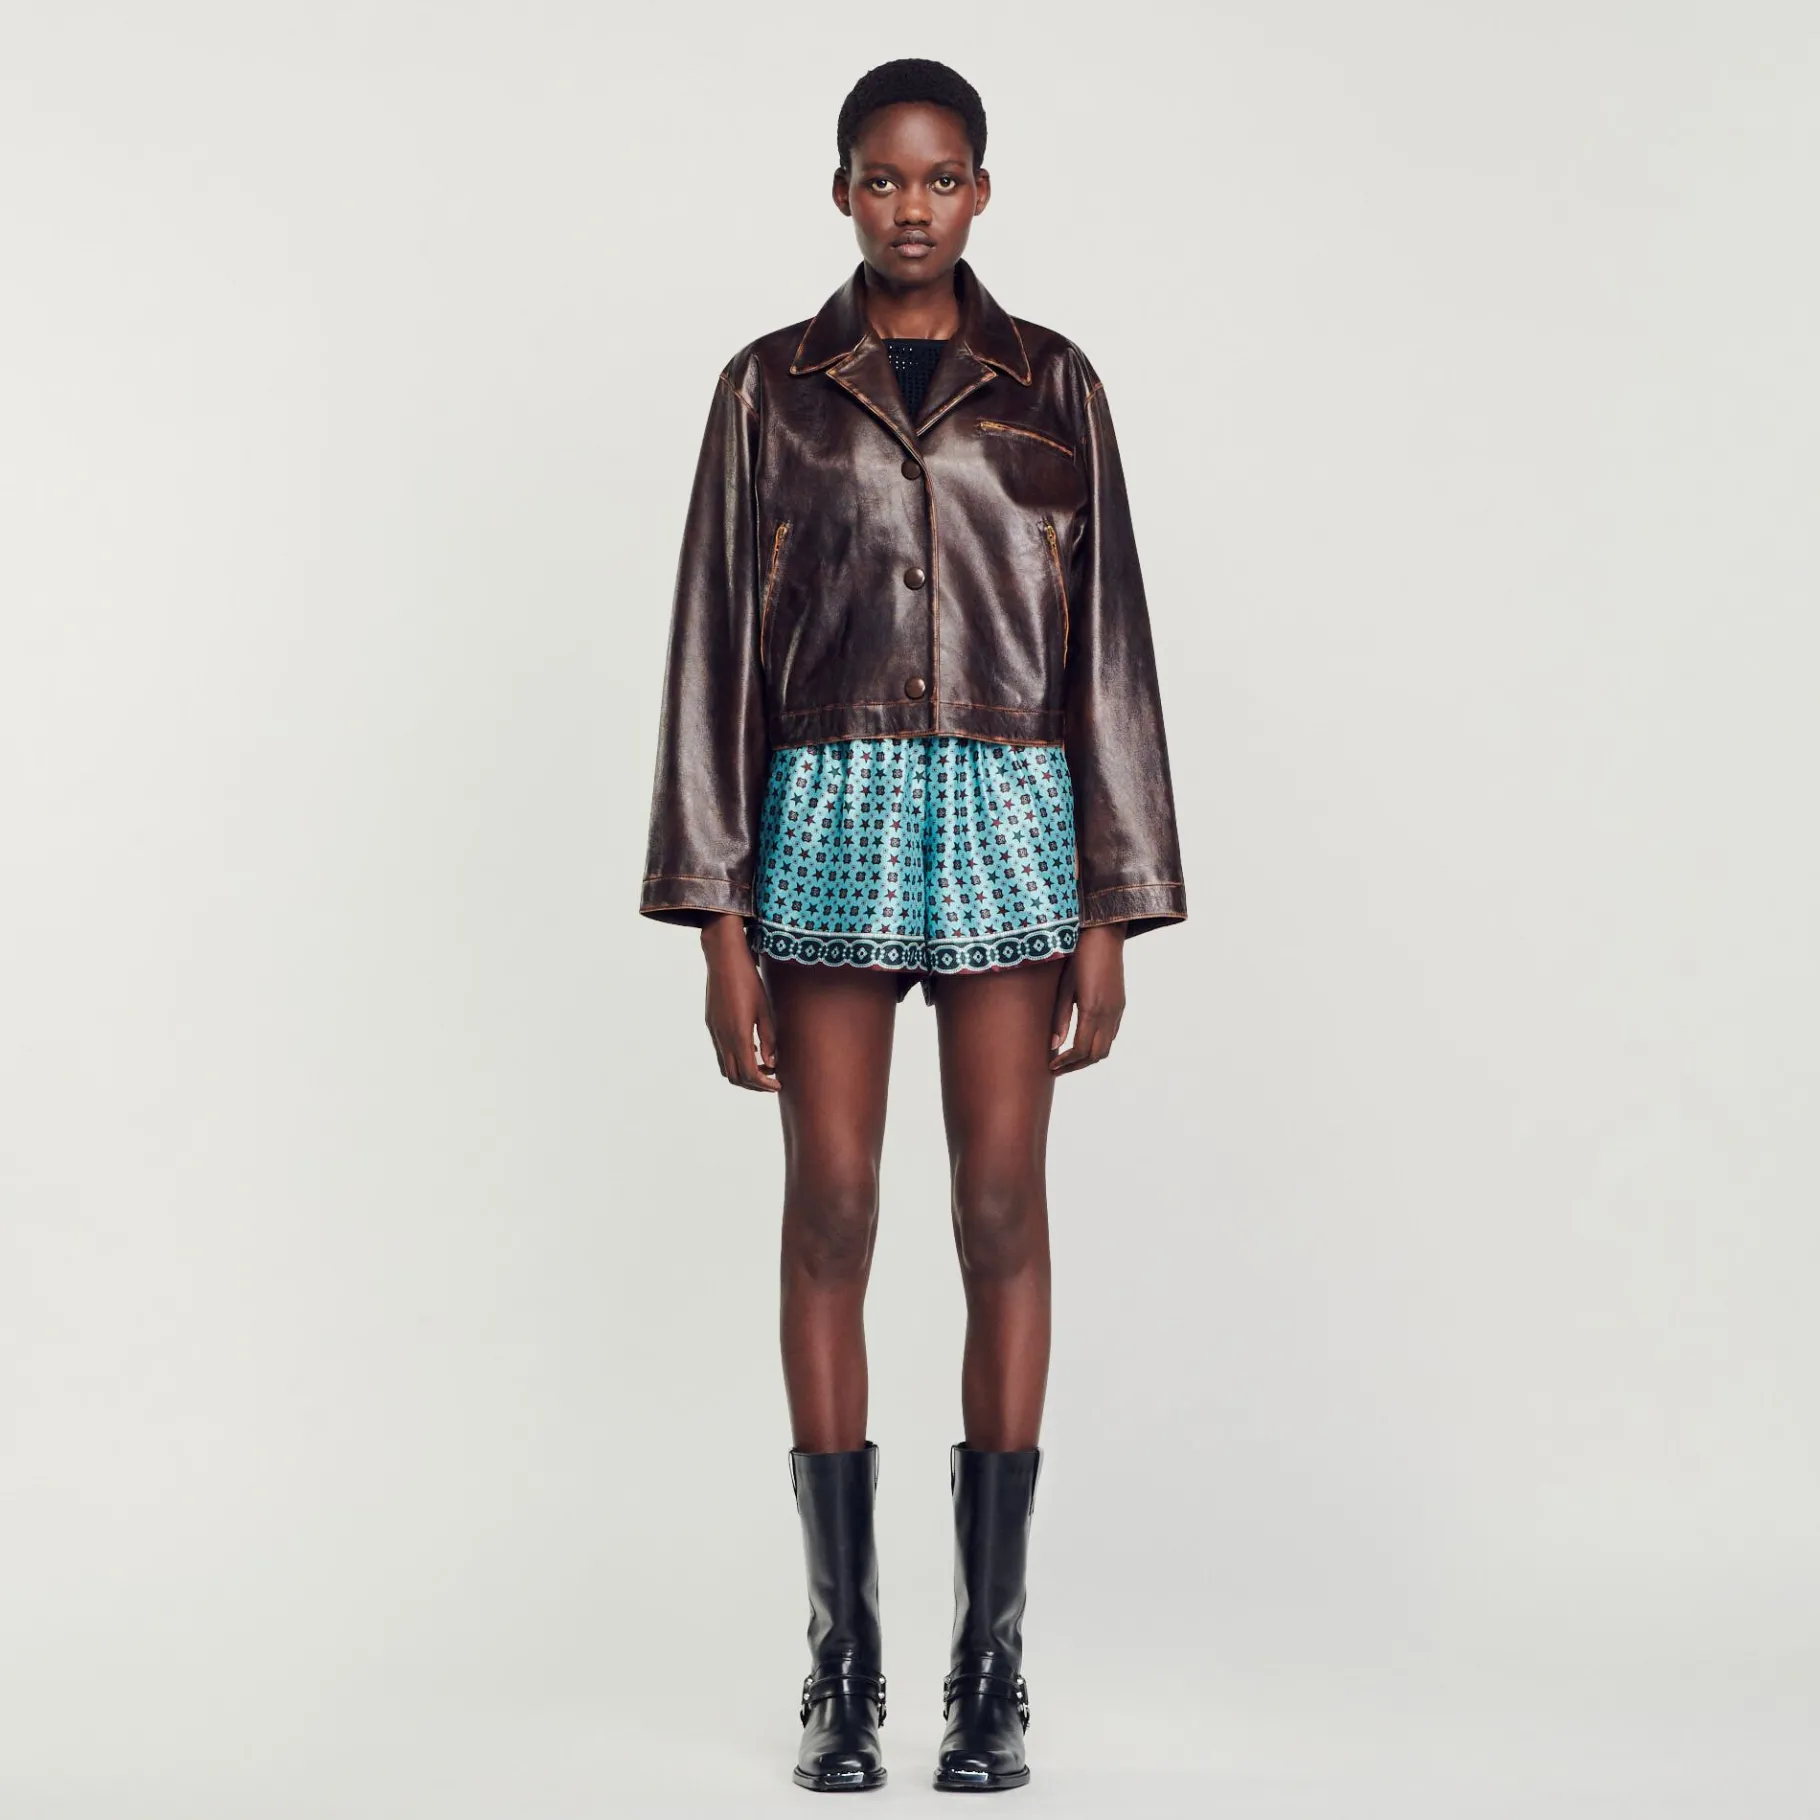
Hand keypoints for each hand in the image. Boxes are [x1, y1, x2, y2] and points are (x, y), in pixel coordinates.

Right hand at [701, 914, 778, 1091]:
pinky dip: (735, 1059)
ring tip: (763, 1066)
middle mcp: (722, 1037)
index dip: (764, 1084)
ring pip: (726, 1066)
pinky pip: (721, 1052)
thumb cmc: (749, 980)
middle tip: (772, 1080)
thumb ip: (769, 1039)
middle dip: (754, 1084)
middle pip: (735, 1076)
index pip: (750, 1074)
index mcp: (738, 1035)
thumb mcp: (765, 1009)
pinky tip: (750, 1049)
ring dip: (743, 1073)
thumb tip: (772, 1063)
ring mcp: (714, 1031)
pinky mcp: (711, 1024)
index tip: (778, 1085)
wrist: (723, 959)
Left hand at [1050, 922, 1126, 1072]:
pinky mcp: (1119, 1004)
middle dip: (1076, 1066)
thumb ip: (1060, 1017)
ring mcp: (1117, 1009)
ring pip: (1106, 1047)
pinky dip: (1096, 1044)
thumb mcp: (1064, 985)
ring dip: (1087, 1057)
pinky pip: (1111, 1034)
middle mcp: (1109, 1013)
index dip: (1065, 1063)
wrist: (1104, 933)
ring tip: (1067, 1058)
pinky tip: (1081, 1040)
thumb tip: (1053, 1045)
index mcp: (1093, 1009)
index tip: (1050, 1065)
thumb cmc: (1078, 955)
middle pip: (1096, 1055)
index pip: (1080, 1050)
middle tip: (1056, 1068)